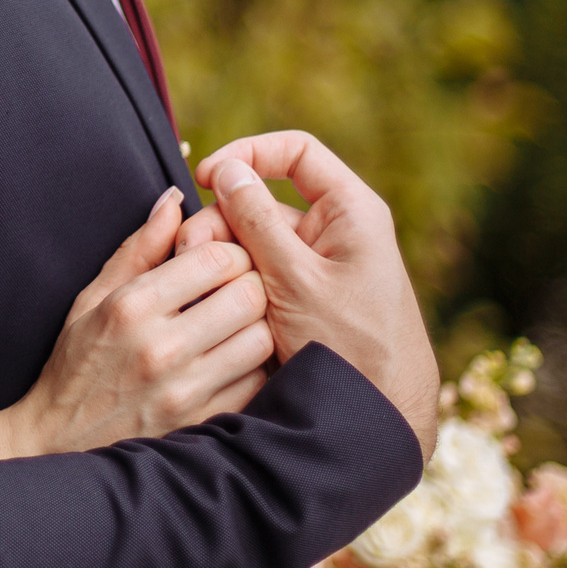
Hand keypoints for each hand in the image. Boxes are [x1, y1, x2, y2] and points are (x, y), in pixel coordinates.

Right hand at [0, 187, 275, 461]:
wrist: (58, 443)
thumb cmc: (77, 363)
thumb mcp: (93, 298)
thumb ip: (139, 249)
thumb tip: (173, 199)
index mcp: (131, 306)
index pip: (214, 257)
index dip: (229, 249)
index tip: (223, 258)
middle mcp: (160, 346)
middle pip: (248, 294)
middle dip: (251, 282)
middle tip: (239, 287)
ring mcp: (185, 390)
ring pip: (262, 338)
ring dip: (258, 326)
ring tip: (239, 324)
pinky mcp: (202, 423)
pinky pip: (258, 383)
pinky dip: (255, 367)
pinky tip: (235, 362)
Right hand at [189, 132, 439, 457]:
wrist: (378, 415)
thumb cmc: (353, 348)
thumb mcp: (296, 280)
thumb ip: (256, 221)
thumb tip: (226, 171)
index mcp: (348, 212)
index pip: (295, 152)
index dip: (247, 154)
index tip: (206, 177)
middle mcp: (334, 233)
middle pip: (263, 202)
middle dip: (221, 220)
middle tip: (188, 251)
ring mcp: (317, 267)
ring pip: (254, 241)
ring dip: (223, 257)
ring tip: (198, 287)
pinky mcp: (302, 298)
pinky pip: (259, 275)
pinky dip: (235, 282)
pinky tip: (213, 305)